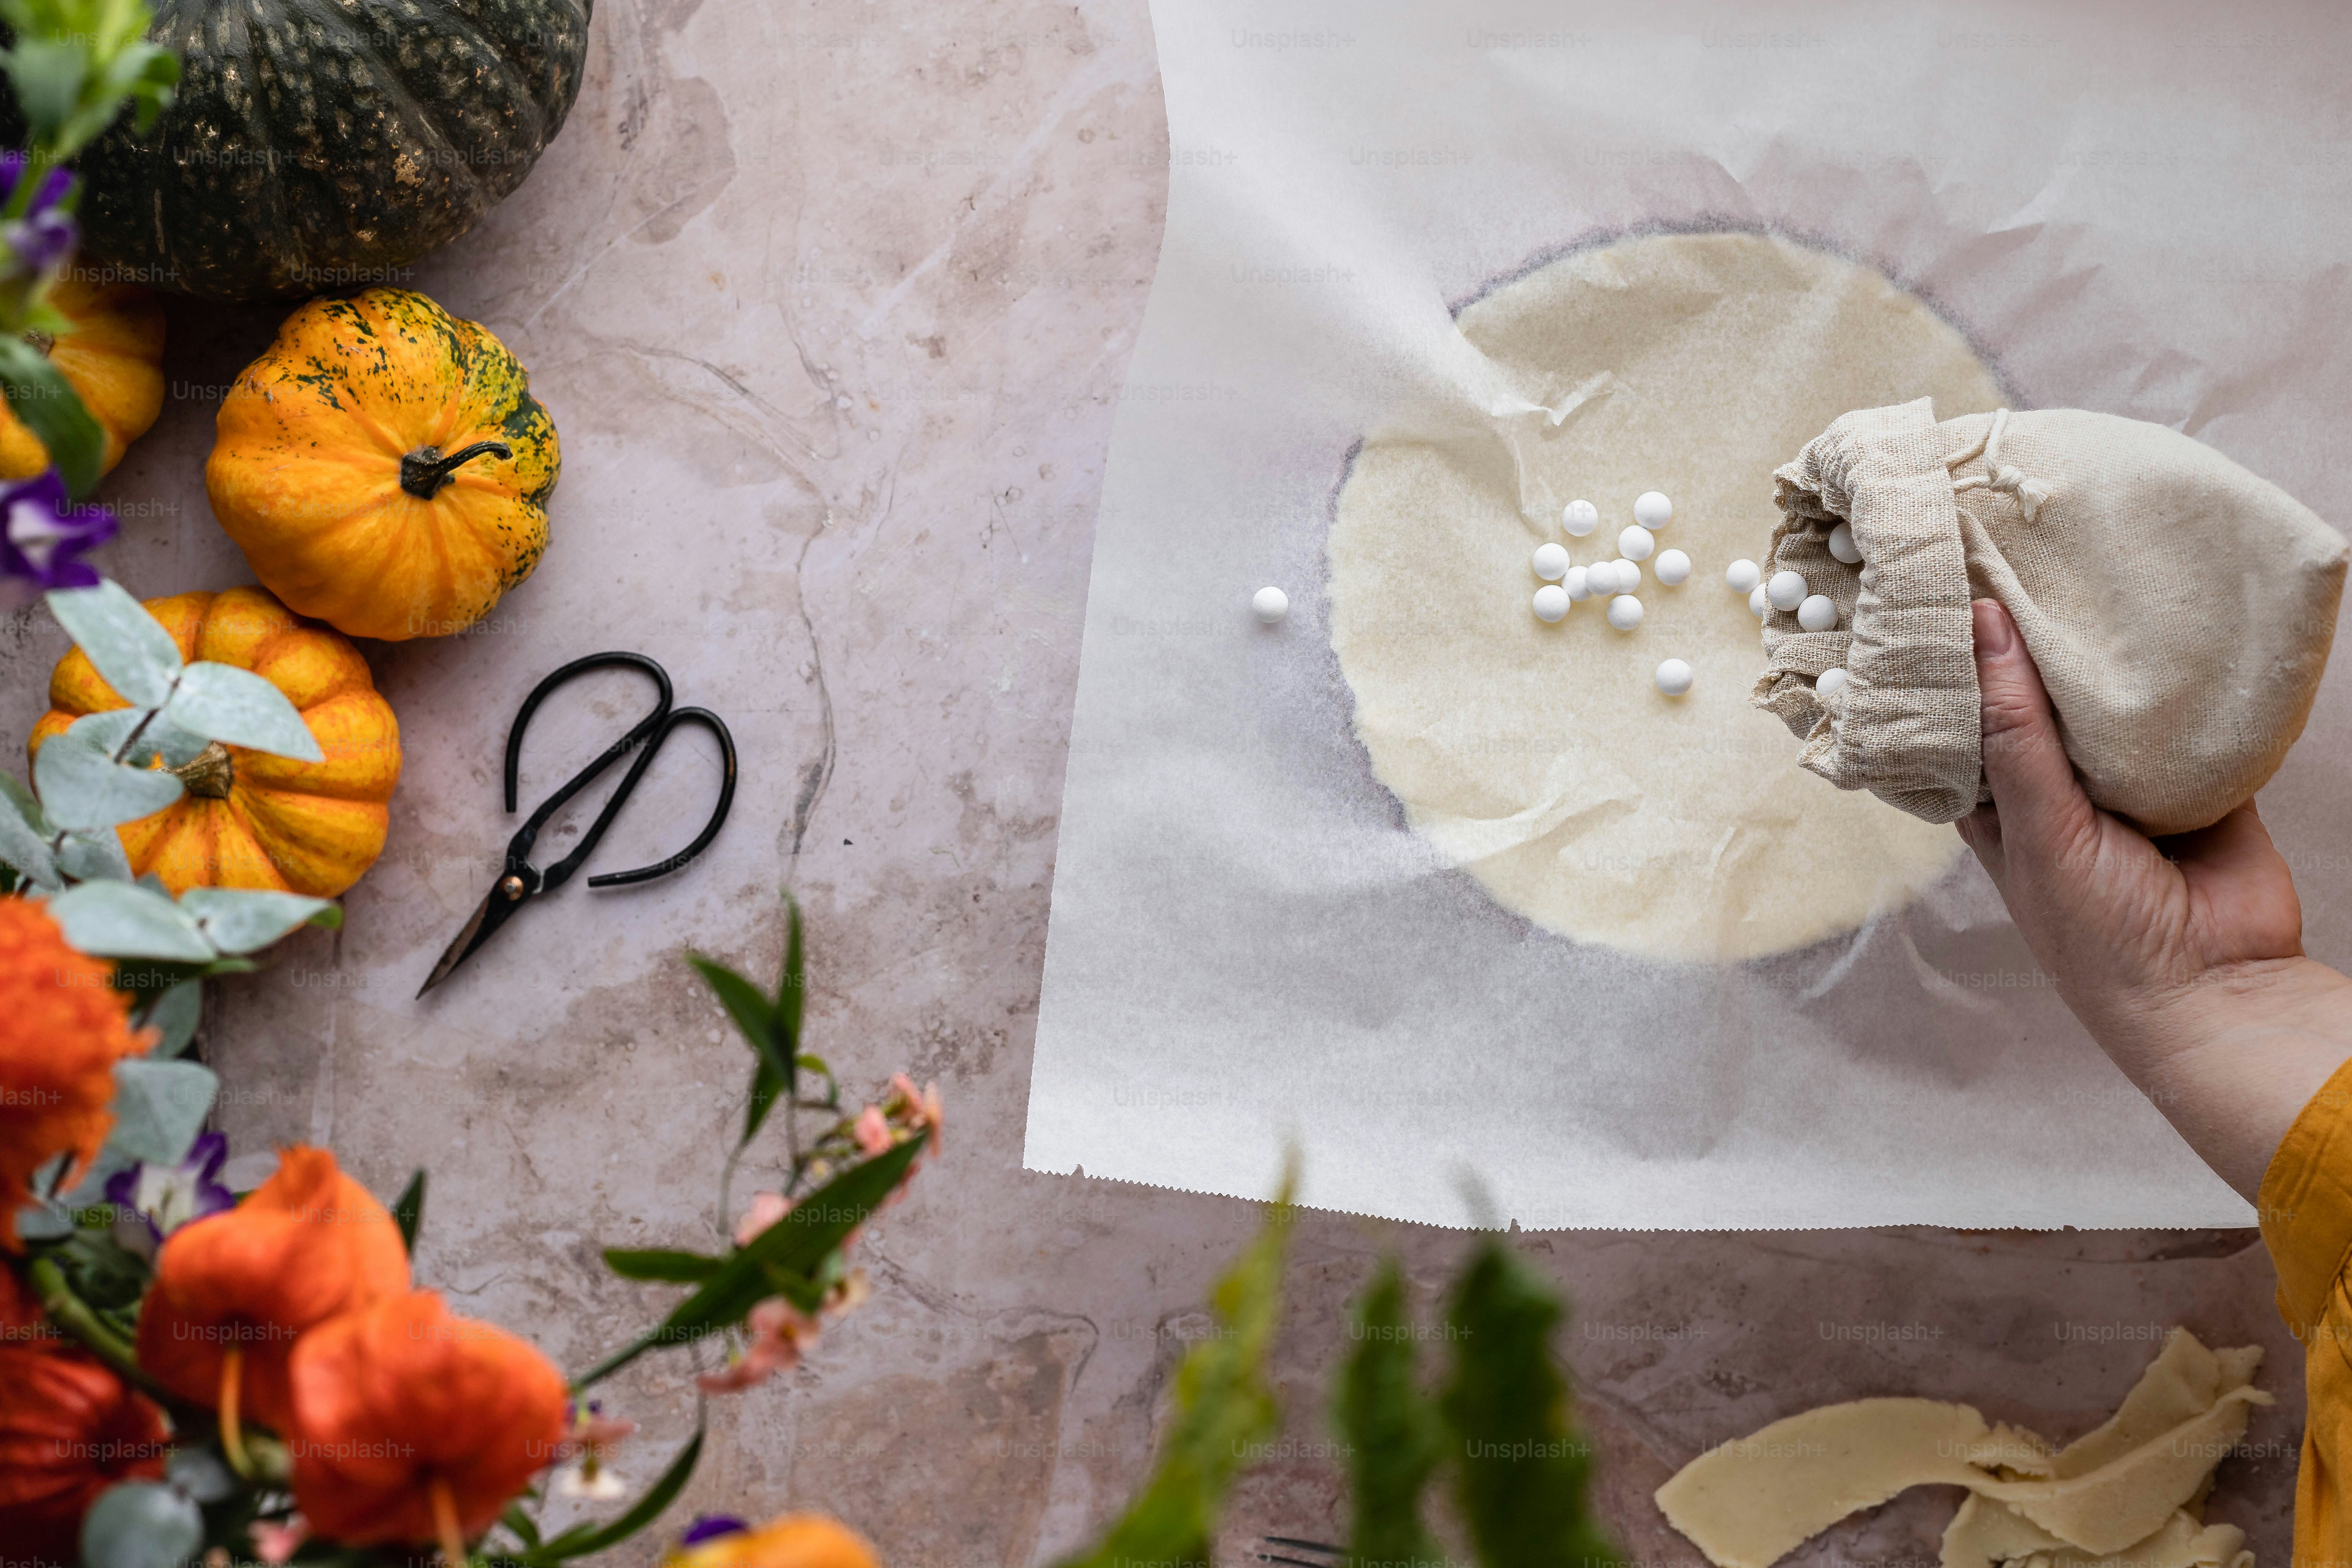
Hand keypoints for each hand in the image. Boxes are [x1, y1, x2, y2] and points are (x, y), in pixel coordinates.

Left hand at [1959, 598, 2351, 1198]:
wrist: (2215, 987)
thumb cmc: (2101, 934)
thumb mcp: (2038, 830)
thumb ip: (2014, 734)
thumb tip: (1983, 631)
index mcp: (1997, 806)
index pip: (1958, 720)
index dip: (1947, 664)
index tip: (1931, 589)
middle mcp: (2054, 787)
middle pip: (2030, 698)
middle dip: (2024, 641)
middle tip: (2008, 552)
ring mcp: (2125, 779)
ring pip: (2103, 698)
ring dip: (2097, 648)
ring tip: (2075, 562)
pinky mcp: (2193, 774)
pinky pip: (2180, 712)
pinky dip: (2173, 675)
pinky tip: (2157, 614)